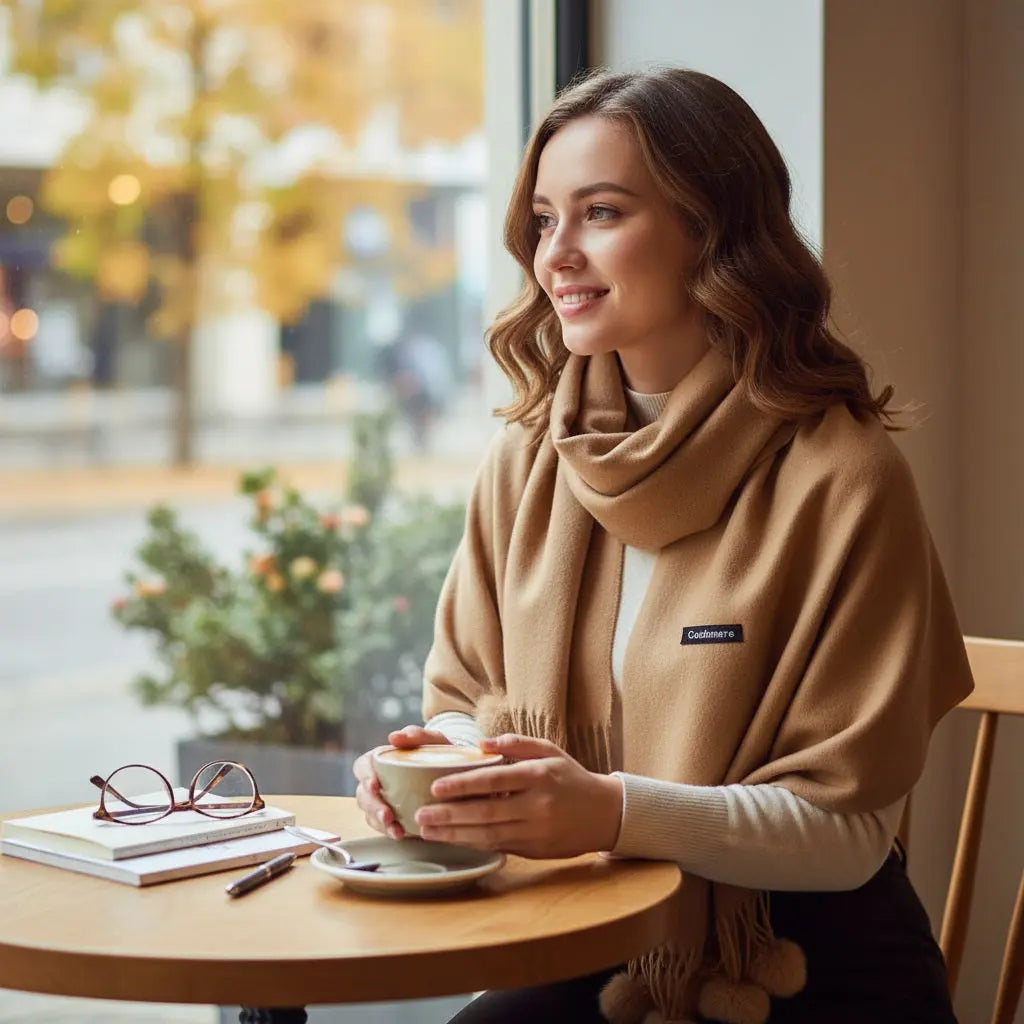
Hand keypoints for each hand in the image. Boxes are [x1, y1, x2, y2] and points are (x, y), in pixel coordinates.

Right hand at [352, 725, 450, 839]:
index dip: (365, 776)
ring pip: (370, 813)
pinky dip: (389, 831)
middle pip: (363, 794)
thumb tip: (394, 737)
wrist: (455, 774)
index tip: (375, 784)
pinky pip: (383, 826)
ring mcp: (383, 799)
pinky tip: (400, 834)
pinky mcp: (392, 816)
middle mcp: (378, 780)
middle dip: (373, 806)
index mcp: (381, 759)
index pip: (362, 766)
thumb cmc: (439, 753)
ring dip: (380, 822)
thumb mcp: (433, 740)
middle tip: (387, 814)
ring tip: (395, 829)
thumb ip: (417, 734)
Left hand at [414, 733, 623, 858]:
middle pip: (486, 812)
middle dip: (449, 815)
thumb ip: (516, 743)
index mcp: (538, 776)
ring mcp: (536, 830)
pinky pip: (498, 847)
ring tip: (428, 831)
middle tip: (421, 814)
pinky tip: (453, 841)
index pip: (494, 781)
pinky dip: (473, 844)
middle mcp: (537, 805)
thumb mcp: (549, 751)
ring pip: (488, 835)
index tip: (435, 787)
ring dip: (455, 835)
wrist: (605, 813)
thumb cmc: (571, 778)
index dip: (463, 785)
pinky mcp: (535, 850)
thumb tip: (482, 743)